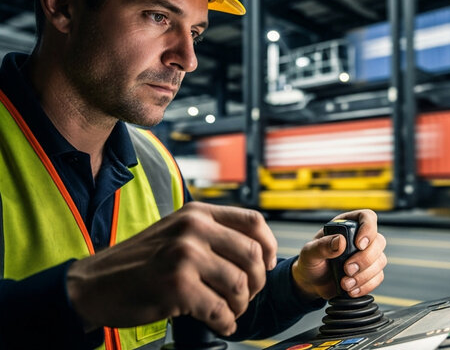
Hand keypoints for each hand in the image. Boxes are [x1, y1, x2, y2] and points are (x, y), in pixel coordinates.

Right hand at [66, 202, 276, 336]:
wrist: (94, 284)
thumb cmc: (138, 262)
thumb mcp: (176, 231)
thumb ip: (212, 234)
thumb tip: (257, 252)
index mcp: (197, 213)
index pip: (253, 221)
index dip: (269, 245)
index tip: (267, 263)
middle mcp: (193, 229)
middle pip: (252, 255)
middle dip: (256, 282)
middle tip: (245, 296)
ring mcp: (185, 256)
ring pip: (240, 285)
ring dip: (240, 306)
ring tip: (229, 311)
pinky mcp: (177, 286)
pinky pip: (220, 310)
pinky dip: (225, 322)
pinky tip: (219, 323)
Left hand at [291, 209, 386, 299]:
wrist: (312, 283)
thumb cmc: (311, 262)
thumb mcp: (309, 253)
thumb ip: (322, 246)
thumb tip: (340, 241)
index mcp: (346, 226)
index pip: (367, 217)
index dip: (368, 228)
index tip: (359, 244)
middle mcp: (360, 238)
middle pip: (378, 241)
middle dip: (365, 259)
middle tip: (347, 269)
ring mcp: (367, 255)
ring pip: (380, 261)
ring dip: (364, 275)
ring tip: (345, 283)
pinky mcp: (370, 272)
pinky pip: (378, 277)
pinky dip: (366, 285)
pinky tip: (351, 289)